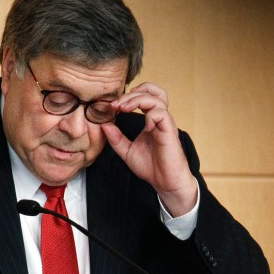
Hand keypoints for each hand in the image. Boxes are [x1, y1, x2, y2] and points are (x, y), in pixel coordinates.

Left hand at [101, 82, 197, 216]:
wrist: (165, 182)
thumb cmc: (152, 167)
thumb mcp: (126, 151)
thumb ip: (116, 138)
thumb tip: (103, 124)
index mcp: (150, 121)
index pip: (145, 95)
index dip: (129, 96)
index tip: (113, 106)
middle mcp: (160, 119)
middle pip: (153, 90)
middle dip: (132, 93)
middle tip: (117, 105)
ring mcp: (165, 124)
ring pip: (157, 98)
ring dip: (138, 100)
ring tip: (125, 109)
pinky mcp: (169, 131)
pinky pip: (161, 113)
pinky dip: (150, 115)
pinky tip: (144, 126)